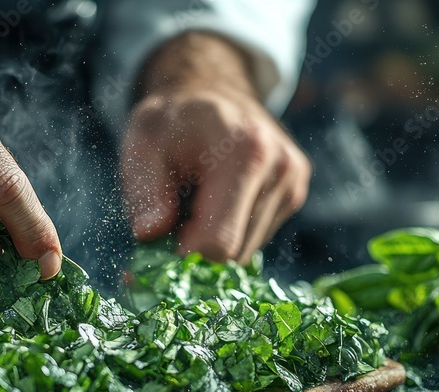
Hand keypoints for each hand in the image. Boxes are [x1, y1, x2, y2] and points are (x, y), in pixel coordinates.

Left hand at [121, 33, 309, 262]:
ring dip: (215, 236)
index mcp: (245, 154)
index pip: (219, 243)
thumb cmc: (172, 121)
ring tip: (199, 197)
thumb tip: (151, 233)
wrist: (211, 91)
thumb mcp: (143, 144)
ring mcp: (294, 182)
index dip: (184, 248)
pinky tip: (219, 198)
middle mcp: (281, 169)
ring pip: (246, 251)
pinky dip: (232, 228)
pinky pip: (256, 238)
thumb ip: (144, 190)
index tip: (165, 228)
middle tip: (178, 211)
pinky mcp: (296, 193)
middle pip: (233, 253)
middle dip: (199, 243)